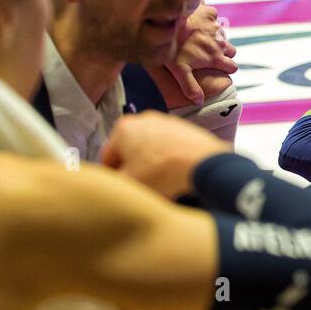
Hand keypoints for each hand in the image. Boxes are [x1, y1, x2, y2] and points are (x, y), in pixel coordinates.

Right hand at [101, 111, 230, 198]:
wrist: (203, 162)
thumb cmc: (163, 172)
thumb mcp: (129, 183)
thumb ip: (113, 182)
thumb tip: (114, 182)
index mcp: (123, 129)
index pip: (107, 159)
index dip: (112, 178)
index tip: (121, 190)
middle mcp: (143, 119)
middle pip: (130, 152)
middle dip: (133, 171)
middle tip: (141, 189)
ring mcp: (165, 121)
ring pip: (150, 149)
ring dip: (151, 166)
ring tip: (160, 185)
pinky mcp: (184, 128)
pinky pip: (168, 147)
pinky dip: (168, 160)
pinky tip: (175, 175)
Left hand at [166, 5, 237, 105]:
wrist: (168, 22)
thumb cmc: (173, 48)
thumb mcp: (180, 71)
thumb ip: (190, 87)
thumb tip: (199, 102)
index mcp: (215, 57)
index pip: (233, 67)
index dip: (227, 68)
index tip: (220, 68)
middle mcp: (220, 43)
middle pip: (232, 51)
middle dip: (224, 53)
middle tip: (210, 53)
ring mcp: (216, 27)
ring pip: (223, 35)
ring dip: (216, 38)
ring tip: (201, 38)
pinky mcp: (210, 14)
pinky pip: (214, 18)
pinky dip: (208, 21)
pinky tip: (197, 22)